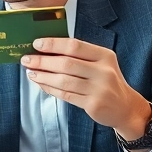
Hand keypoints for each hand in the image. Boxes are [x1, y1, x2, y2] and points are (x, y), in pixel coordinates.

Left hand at [21, 38, 151, 139]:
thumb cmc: (107, 82)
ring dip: (43, 76)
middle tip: (27, 60)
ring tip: (31, 73)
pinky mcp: (93, 104)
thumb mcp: (100, 64)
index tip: (36, 44)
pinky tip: (41, 84)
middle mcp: (103, 71)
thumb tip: (47, 50)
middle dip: (43, 61)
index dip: (54, 44)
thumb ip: (79, 57)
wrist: (125, 107)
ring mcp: (99, 89)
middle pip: (67, 63)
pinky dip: (50, 89)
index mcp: (104, 55)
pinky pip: (66, 95)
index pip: (75, 46)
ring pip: (64, 81)